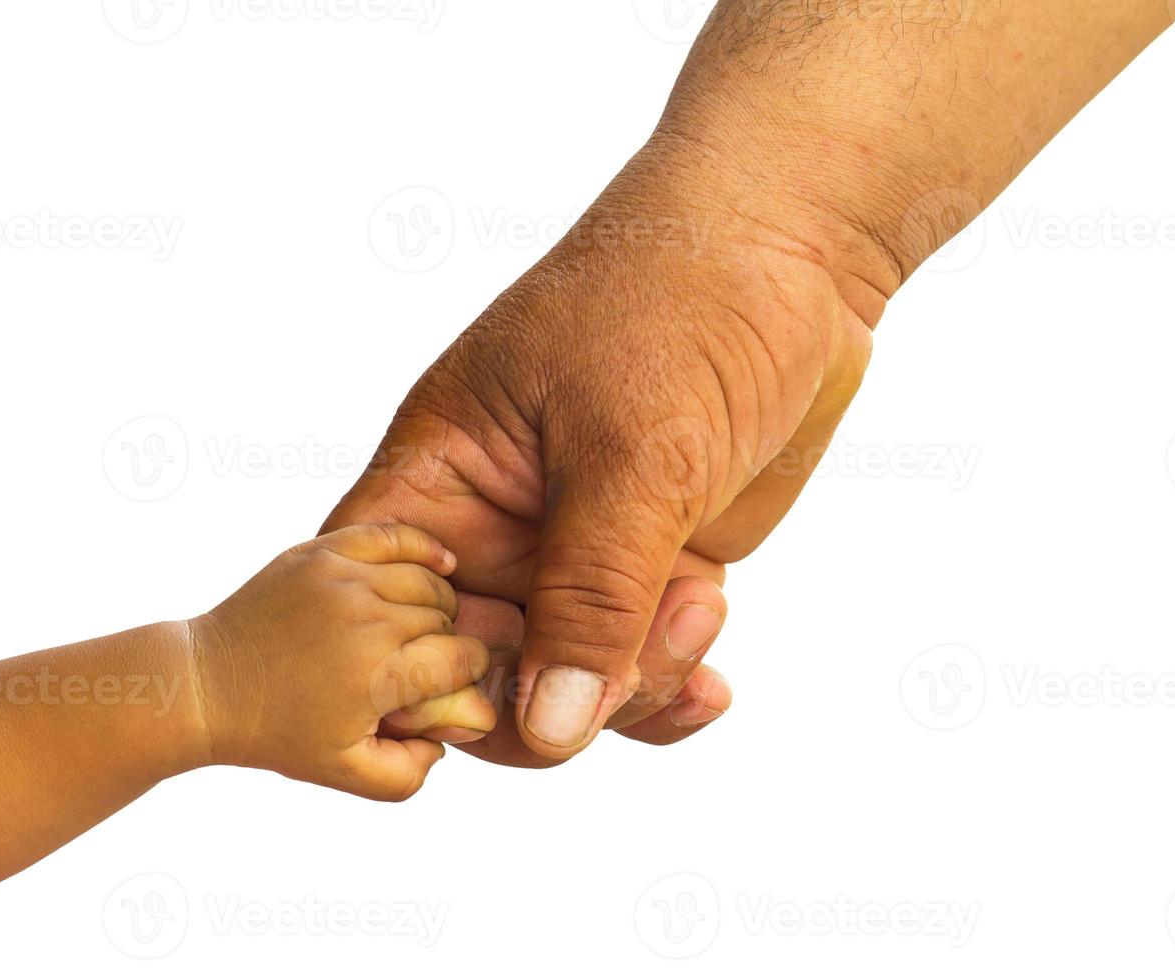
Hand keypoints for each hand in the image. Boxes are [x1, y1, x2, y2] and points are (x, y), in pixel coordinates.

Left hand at [190, 523, 493, 800]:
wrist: (208, 687)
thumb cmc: (278, 732)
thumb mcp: (347, 773)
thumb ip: (409, 774)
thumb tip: (444, 742)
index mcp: (380, 675)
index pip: (464, 659)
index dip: (471, 673)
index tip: (455, 682)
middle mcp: (368, 620)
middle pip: (447, 619)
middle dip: (448, 642)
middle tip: (426, 661)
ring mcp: (343, 580)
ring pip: (426, 579)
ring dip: (437, 602)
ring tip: (423, 624)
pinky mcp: (322, 554)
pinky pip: (391, 536)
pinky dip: (423, 547)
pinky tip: (440, 563)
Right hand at [326, 132, 882, 762]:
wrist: (791, 245)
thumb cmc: (680, 302)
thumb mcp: (630, 451)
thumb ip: (589, 596)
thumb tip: (549, 732)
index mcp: (442, 474)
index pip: (383, 600)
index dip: (413, 670)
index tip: (492, 693)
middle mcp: (494, 524)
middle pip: (472, 668)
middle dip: (545, 697)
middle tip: (628, 669)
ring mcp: (571, 551)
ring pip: (562, 682)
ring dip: (629, 689)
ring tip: (700, 614)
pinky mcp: (646, 565)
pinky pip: (632, 664)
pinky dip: (667, 689)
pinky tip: (711, 690)